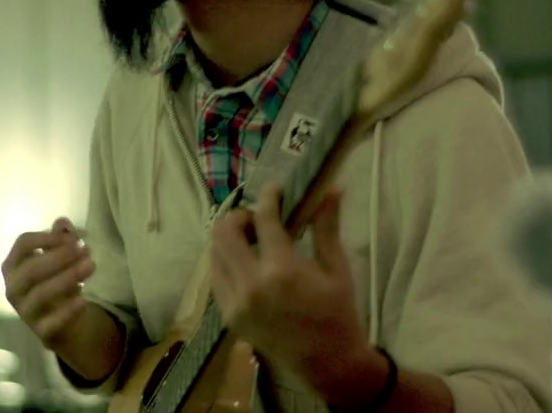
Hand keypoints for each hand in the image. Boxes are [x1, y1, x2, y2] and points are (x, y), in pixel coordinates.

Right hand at [2, 218, 94, 349]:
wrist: (61, 323)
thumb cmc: (55, 282)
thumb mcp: (59, 259)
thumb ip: (61, 240)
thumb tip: (63, 222)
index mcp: (13, 265)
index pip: (22, 244)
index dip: (46, 237)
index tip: (71, 237)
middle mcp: (13, 288)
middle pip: (31, 269)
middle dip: (59, 257)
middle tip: (84, 249)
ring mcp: (24, 311)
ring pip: (40, 294)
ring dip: (67, 278)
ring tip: (90, 266)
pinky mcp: (40, 331)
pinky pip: (51, 322)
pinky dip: (67, 311)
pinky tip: (83, 299)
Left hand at [210, 183, 371, 382]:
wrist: (328, 364)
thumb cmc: (338, 313)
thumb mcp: (336, 268)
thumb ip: (327, 227)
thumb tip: (332, 188)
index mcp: (282, 271)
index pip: (264, 219)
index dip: (268, 196)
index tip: (274, 189)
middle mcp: (251, 285)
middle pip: (224, 231)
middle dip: (240, 216)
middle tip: (259, 219)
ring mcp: (235, 303)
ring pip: (213, 254)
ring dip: (229, 239)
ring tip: (252, 241)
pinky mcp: (228, 316)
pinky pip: (215, 278)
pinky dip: (226, 262)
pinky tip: (246, 263)